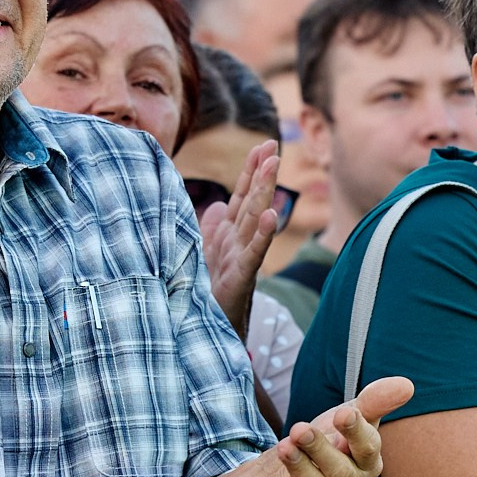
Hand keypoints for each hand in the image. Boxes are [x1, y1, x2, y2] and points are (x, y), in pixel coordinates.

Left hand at [200, 140, 281, 337]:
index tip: (262, 146)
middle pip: (251, 201)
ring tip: (273, 166)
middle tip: (273, 146)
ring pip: (255, 219)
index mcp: (228, 234)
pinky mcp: (241, 276)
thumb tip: (215, 205)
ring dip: (264, 192)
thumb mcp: (204, 254)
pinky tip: (272, 215)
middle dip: (262, 173)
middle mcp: (238, 242)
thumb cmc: (208, 294)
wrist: (208, 330)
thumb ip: (210, 229)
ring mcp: (242, 257)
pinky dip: (263, 233)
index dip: (250, 171)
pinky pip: (254, 252)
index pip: (241, 196)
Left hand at [270, 376, 417, 476]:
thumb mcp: (348, 417)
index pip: (368, 447)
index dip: (356, 431)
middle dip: (319, 449)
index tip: (342, 414)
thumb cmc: (331, 442)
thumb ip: (373, 402)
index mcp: (367, 460)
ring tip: (284, 449)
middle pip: (341, 470)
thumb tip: (406, 384)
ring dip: (303, 473)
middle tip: (299, 429)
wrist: (297, 473)